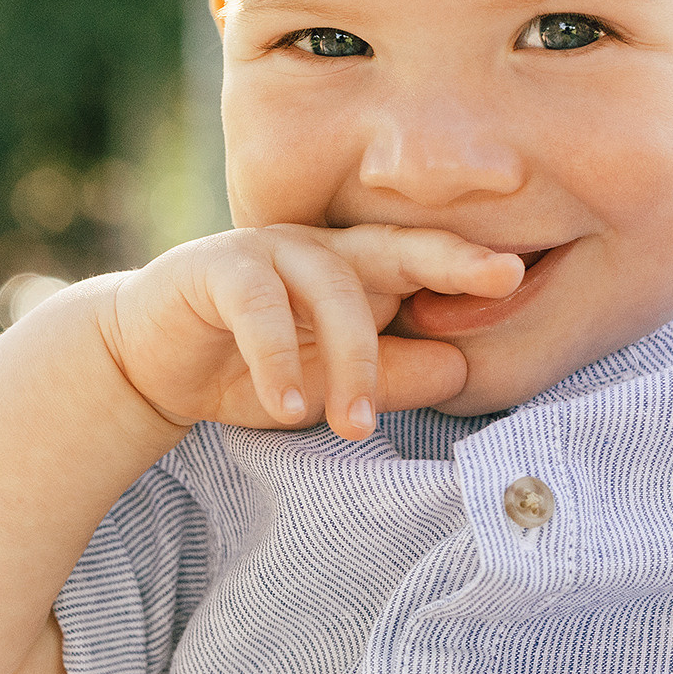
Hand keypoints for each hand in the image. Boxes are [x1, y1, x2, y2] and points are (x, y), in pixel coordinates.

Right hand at [95, 224, 523, 440]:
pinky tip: (288, 407)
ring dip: (350, 360)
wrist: (150, 364)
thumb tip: (463, 369)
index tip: (522, 271)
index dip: (472, 262)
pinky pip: (257, 306)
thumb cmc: (257, 371)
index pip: (427, 259)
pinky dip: (276, 358)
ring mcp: (271, 250)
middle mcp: (324, 248)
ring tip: (351, 426)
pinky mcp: (216, 268)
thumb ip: (394, 376)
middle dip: (453, 258)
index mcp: (361, 270)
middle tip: (503, 277)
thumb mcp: (332, 384)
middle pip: (396, 247)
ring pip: (332, 287)